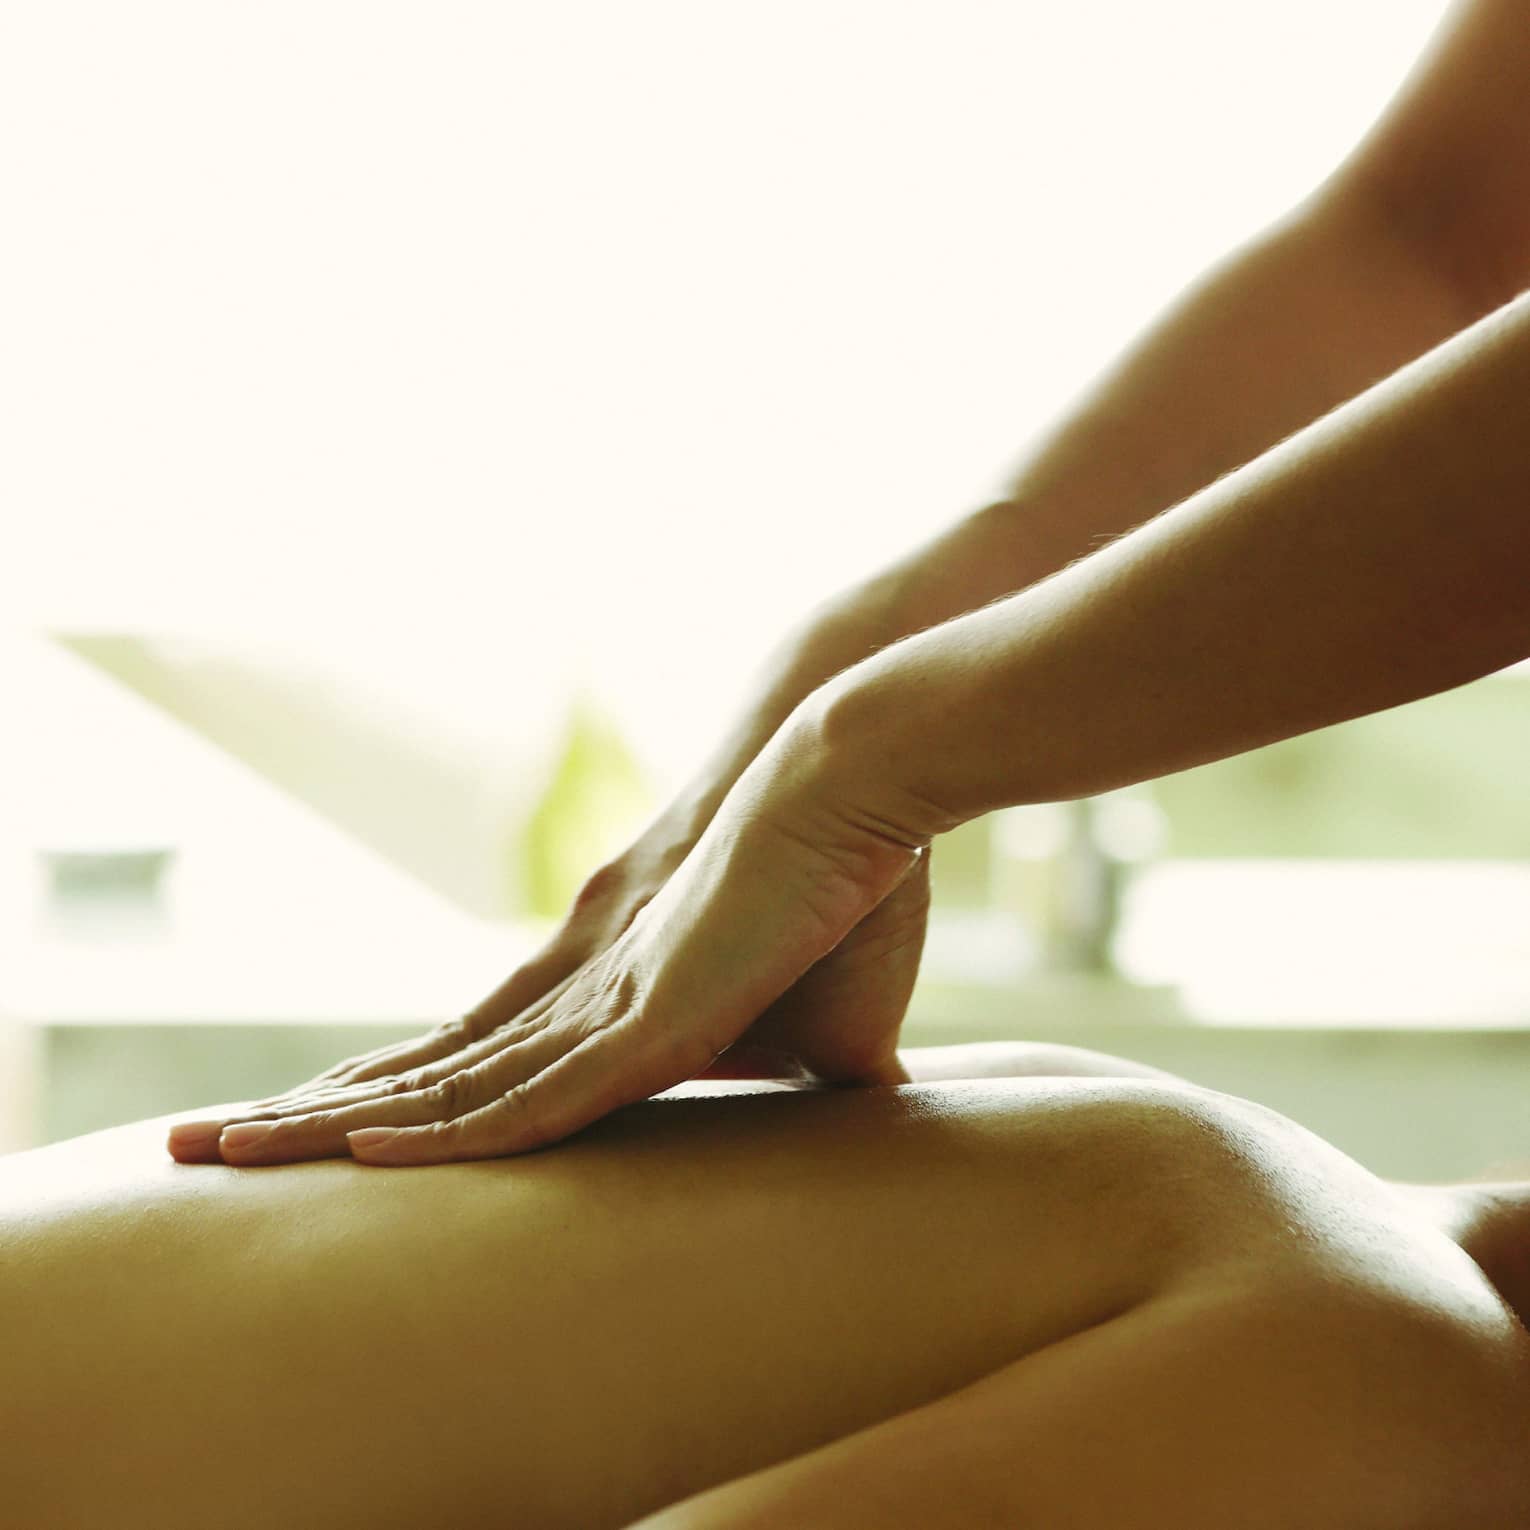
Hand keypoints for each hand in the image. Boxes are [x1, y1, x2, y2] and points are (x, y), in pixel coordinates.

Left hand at [169, 696, 947, 1165]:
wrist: (847, 789)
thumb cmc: (843, 892)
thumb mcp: (819, 1016)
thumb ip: (806, 1063)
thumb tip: (864, 1103)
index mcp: (604, 985)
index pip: (474, 1056)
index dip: (397, 1096)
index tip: (322, 1125)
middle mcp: (573, 989)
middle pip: (425, 1070)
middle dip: (318, 1114)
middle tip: (206, 1144)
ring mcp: (599, 1003)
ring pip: (445, 1088)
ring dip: (333, 1128)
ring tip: (220, 1153)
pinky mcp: (645, 1021)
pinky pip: (525, 1093)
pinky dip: (449, 1134)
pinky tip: (366, 1158)